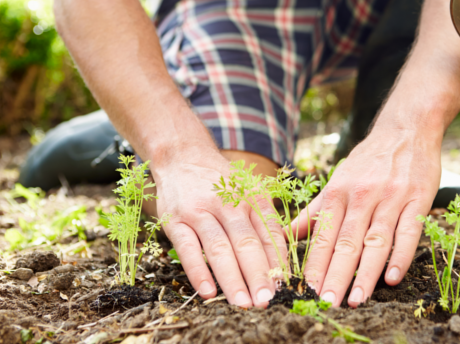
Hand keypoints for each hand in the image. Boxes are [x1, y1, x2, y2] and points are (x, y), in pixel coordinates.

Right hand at [152, 149, 284, 306]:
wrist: (182, 156)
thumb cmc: (221, 182)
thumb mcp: (248, 191)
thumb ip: (264, 221)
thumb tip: (282, 261)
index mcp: (252, 198)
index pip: (269, 233)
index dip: (278, 262)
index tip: (284, 287)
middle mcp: (228, 204)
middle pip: (246, 243)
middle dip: (258, 275)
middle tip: (267, 301)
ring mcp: (200, 212)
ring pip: (219, 248)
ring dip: (232, 279)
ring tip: (243, 303)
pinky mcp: (175, 220)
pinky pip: (187, 248)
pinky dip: (198, 271)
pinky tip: (208, 292)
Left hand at [292, 127, 440, 306]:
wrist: (406, 130)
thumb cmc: (368, 161)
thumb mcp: (337, 181)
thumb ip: (315, 211)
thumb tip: (285, 235)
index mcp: (338, 193)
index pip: (323, 236)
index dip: (315, 265)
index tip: (306, 291)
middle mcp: (361, 196)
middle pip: (346, 242)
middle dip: (335, 275)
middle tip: (327, 303)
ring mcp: (390, 198)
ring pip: (376, 240)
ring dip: (366, 273)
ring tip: (356, 299)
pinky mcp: (417, 199)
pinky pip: (408, 231)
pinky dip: (400, 255)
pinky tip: (392, 277)